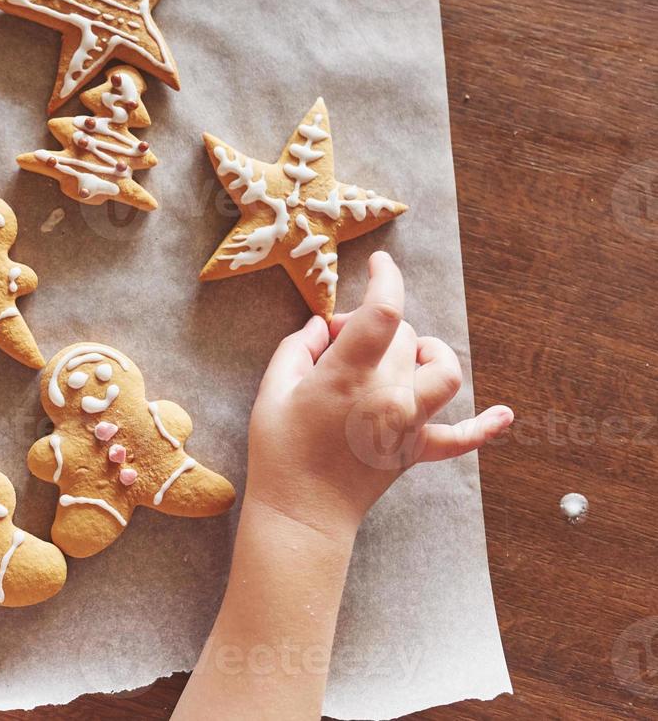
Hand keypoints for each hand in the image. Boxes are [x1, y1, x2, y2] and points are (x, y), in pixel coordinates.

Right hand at [244, 251, 513, 540]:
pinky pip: (462, 438)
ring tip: (403, 355)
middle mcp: (389, 393)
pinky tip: (505, 415)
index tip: (380, 264)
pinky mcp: (417, 450)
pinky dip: (486, 426)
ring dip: (429, 351)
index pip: (384, 311)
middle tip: (337, 343)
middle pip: (404, 335)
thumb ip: (298, 348)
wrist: (302, 513)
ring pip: (443, 370)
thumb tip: (320, 328)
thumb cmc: (280, 451)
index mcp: (350, 374)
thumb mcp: (272, 389)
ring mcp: (409, 422)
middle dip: (375, 326)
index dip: (386, 277)